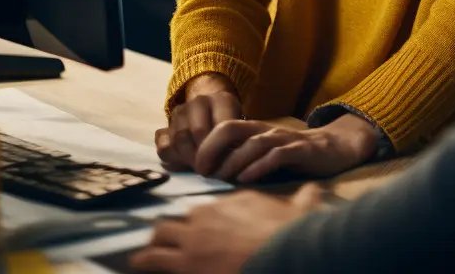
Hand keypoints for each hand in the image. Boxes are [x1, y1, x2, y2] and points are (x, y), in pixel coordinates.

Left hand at [130, 185, 323, 273]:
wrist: (280, 252)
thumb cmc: (289, 233)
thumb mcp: (299, 210)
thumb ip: (304, 199)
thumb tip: (316, 190)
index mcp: (230, 202)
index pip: (203, 208)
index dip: (195, 221)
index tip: (191, 230)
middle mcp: (208, 214)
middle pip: (175, 219)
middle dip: (165, 232)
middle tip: (157, 245)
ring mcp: (194, 237)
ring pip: (158, 235)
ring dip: (149, 248)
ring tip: (139, 258)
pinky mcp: (185, 261)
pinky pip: (155, 260)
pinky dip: (146, 263)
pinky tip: (137, 264)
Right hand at [156, 74, 241, 171]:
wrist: (212, 117)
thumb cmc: (232, 130)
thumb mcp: (241, 130)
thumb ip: (238, 142)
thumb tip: (233, 160)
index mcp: (223, 100)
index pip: (220, 126)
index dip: (222, 149)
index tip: (223, 165)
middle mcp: (200, 101)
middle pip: (198, 131)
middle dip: (204, 155)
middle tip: (210, 169)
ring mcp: (180, 113)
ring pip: (179, 139)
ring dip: (189, 158)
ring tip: (199, 167)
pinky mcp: (164, 129)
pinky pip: (164, 148)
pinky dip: (173, 159)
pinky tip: (185, 163)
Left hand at [193, 114, 379, 182]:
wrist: (336, 147)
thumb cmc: (295, 155)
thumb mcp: (266, 154)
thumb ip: (244, 158)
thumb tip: (213, 173)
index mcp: (256, 131)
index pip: (223, 128)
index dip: (206, 145)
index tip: (196, 167)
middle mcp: (267, 131)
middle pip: (231, 129)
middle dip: (212, 148)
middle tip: (202, 171)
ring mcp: (284, 139)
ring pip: (252, 144)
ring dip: (233, 161)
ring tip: (222, 178)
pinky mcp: (301, 150)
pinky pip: (277, 155)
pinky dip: (259, 167)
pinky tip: (247, 179)